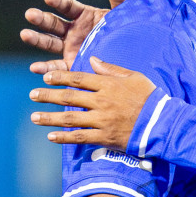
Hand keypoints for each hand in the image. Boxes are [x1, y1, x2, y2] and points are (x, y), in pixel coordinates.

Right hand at [21, 0, 127, 73]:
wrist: (127, 57)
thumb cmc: (123, 33)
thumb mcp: (121, 16)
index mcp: (83, 15)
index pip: (67, 6)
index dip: (58, 1)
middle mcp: (72, 30)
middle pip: (53, 23)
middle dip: (41, 18)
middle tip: (30, 14)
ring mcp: (68, 47)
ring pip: (48, 42)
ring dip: (36, 38)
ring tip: (24, 34)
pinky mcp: (69, 64)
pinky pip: (55, 66)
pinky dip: (45, 68)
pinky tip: (35, 68)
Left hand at [30, 59, 156, 150]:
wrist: (162, 123)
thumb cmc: (150, 98)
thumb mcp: (134, 76)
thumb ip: (111, 68)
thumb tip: (91, 59)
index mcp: (108, 85)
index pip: (78, 78)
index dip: (60, 77)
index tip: (46, 77)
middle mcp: (101, 102)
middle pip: (69, 97)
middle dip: (48, 96)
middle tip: (33, 95)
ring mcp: (101, 120)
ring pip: (70, 118)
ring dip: (50, 117)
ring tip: (34, 117)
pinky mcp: (104, 137)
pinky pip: (80, 137)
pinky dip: (64, 137)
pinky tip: (50, 136)